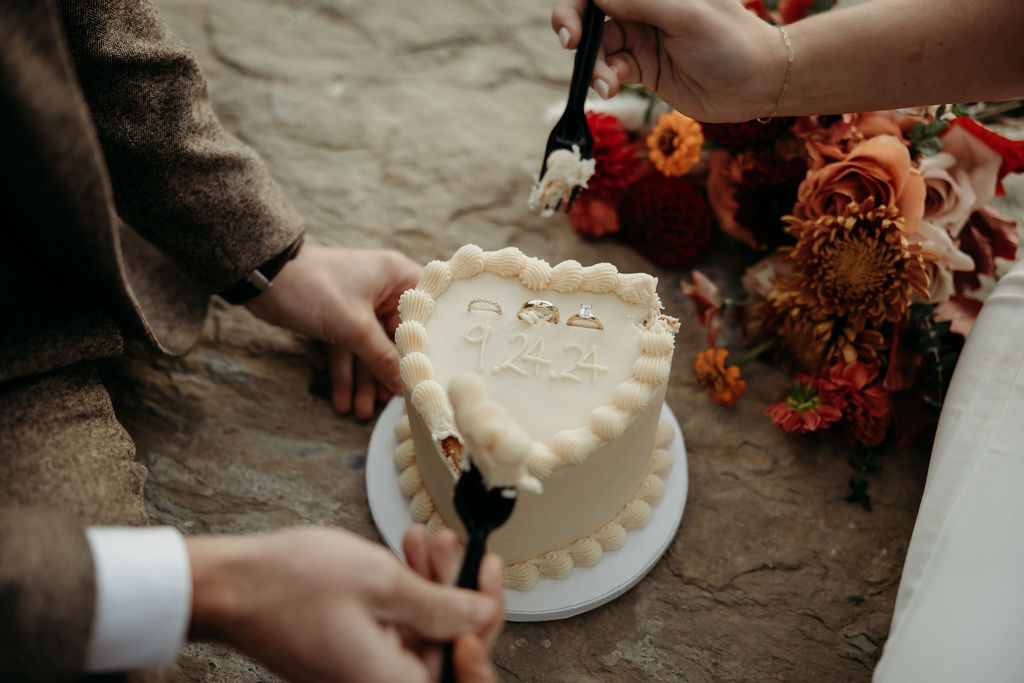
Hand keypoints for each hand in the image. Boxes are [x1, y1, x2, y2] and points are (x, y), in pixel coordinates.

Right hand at [187, 526, 501, 682]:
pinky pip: (391, 625)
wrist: (226, 585)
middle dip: (451, 588)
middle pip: (444, 643)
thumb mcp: (381, 582)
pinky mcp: (348, 652)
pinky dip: (401, 589)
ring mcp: (360, 669)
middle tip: (451, 546)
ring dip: (426, 581)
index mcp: (390, 681)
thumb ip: (440, 604)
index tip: (486, 572)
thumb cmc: (288, 584)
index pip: (464, 659)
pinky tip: (402, 551)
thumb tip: (482, 615)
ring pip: (418, 628)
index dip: (485, 616)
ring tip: (422, 538)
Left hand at [246, 245, 421, 418]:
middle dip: (390, 374)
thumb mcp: (354, 327)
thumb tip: (405, 385)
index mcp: (398, 277)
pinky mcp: (340, 319)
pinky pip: (350, 350)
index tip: (434, 375)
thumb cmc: (316, 288)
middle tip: (393, 404)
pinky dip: (346, 373)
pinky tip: (342, 401)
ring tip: (362, 412)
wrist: (264, 277)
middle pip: (398, 339)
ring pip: (371, 349)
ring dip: (365, 381)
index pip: (427, 315)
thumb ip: (383, 358)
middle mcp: (384, 290)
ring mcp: (361, 306)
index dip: (432, 346)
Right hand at [551, 0, 786, 121]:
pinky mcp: (641, 67)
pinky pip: (610, 69)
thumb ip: (641, 2)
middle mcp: (643, 6)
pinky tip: (612, 89)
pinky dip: (605, 79)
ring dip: (594, 65)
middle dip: (575, 25)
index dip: (581, 0)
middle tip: (570, 43)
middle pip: (592, 10)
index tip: (574, 21)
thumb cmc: (730, 42)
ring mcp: (641, 36)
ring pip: (598, 45)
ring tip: (607, 85)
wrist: (754, 86)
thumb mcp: (686, 16)